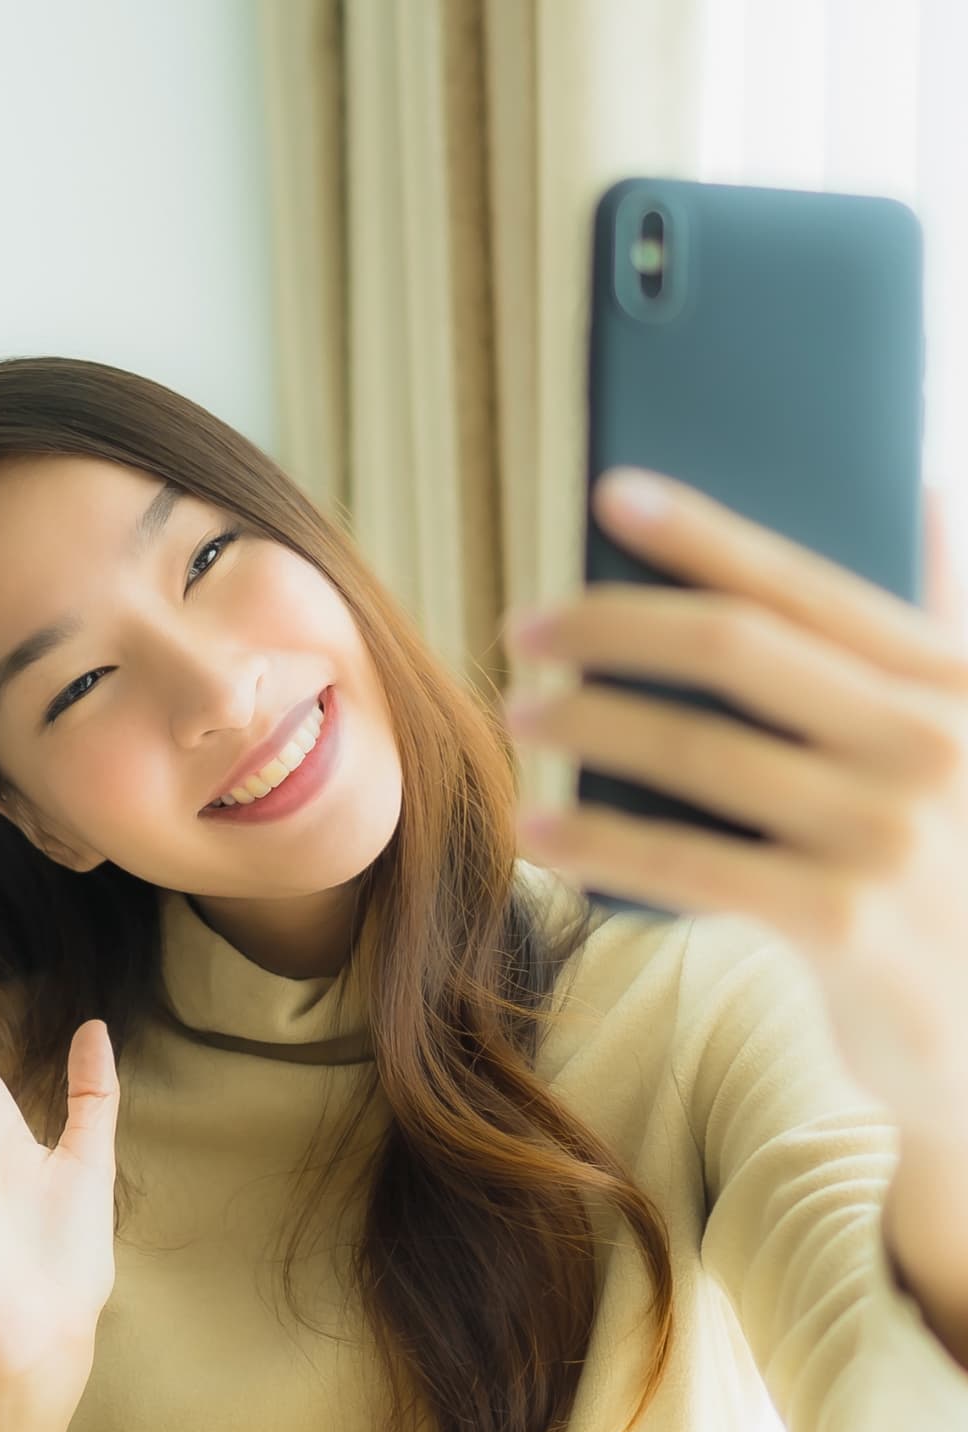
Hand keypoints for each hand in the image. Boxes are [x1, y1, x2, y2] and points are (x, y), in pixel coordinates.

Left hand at [502, 468, 967, 1133]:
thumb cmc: (951, 878)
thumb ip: (944, 633)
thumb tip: (927, 498)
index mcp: (954, 681)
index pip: (804, 583)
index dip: (702, 533)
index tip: (611, 494)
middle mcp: (932, 743)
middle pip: (733, 649)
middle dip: (610, 627)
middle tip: (524, 628)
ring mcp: (889, 835)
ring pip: (695, 749)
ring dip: (587, 723)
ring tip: (520, 713)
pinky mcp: (841, 923)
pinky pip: (686, 864)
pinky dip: (599, 842)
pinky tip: (537, 829)